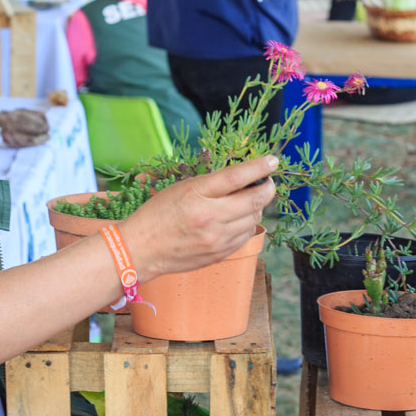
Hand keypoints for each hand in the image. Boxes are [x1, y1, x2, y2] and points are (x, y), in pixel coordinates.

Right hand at [120, 155, 276, 277]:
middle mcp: (210, 218)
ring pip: (254, 219)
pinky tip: (238, 219)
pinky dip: (247, 224)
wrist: (142, 249)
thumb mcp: (181, 187)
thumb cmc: (158, 214)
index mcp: (197, 195)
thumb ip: (212, 183)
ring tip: (248, 200)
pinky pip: (245, 236)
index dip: (259, 167)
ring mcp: (217, 239)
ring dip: (256, 207)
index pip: (236, 177)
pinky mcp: (219, 254)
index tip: (273, 161)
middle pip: (254, 200)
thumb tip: (244, 177)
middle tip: (268, 182)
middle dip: (267, 189)